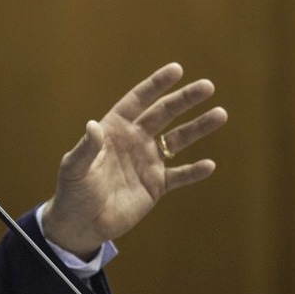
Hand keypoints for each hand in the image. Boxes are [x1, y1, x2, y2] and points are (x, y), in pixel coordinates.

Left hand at [41, 62, 227, 257]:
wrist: (81, 224)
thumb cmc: (73, 191)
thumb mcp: (75, 168)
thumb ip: (86, 148)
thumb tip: (94, 125)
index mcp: (115, 128)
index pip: (138, 101)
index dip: (156, 85)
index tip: (177, 70)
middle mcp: (135, 140)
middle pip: (164, 113)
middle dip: (185, 99)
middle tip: (207, 86)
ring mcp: (148, 162)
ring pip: (178, 140)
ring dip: (198, 127)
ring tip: (220, 114)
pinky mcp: (156, 186)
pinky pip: (179, 175)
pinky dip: (194, 171)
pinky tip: (209, 165)